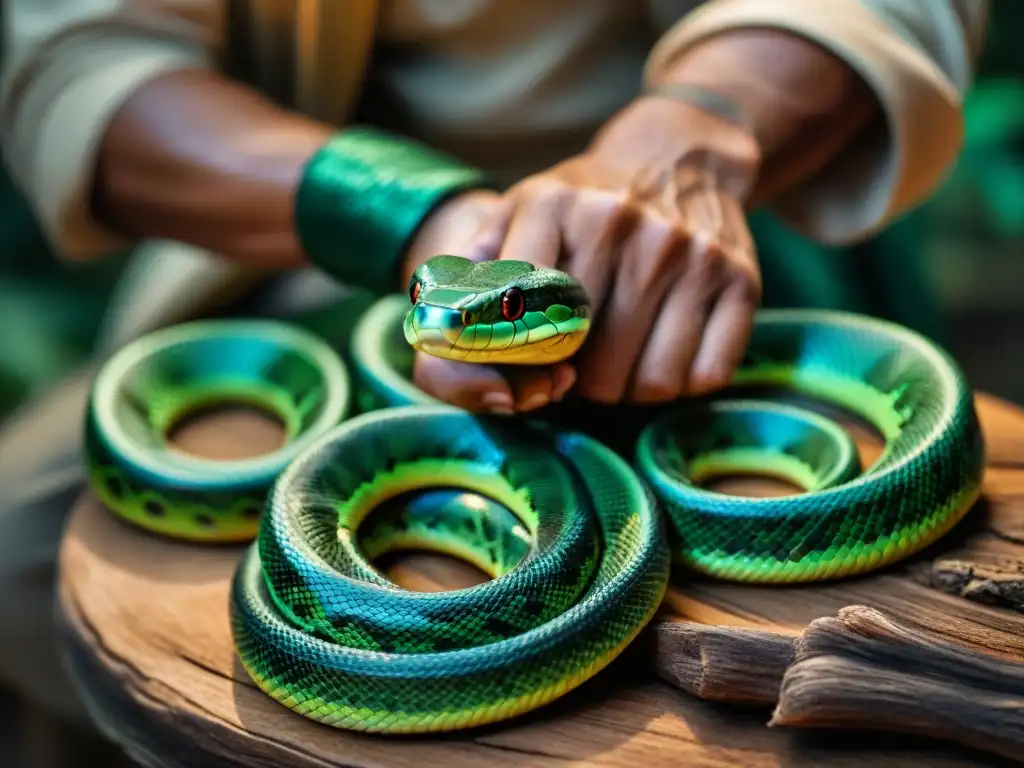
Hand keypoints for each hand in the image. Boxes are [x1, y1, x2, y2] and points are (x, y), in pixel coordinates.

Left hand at [404, 96, 762, 411]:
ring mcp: (689, 253)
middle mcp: (621, 224)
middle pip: (589, 370)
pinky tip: (661, 350)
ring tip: (618, 355)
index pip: (522, 330)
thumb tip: (442, 329)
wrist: (676, 157)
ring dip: (628, 388)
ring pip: (649, 385)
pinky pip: (702, 378)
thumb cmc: (583, 205)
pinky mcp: (741, 279)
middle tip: (580, 358)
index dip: (524, 364)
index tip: (530, 359)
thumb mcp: (520, 212)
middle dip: (579, 380)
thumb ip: (472, 265)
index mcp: (551, 206)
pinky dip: (678, 383)